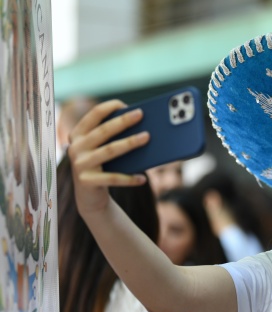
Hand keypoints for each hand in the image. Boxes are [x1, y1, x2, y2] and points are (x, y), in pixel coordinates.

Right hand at [68, 100, 149, 215]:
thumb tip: (140, 127)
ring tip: (147, 137)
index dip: (109, 107)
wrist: (89, 197)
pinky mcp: (87, 181)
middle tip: (141, 114)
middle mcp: (75, 147)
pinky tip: (143, 178)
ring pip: (109, 151)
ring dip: (130, 143)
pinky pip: (113, 178)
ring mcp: (80, 164)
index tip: (126, 104)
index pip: (93, 115)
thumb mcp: (103, 150)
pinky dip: (129, 178)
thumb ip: (112, 139)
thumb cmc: (102, 167)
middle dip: (123, 121)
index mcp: (78, 135)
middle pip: (103, 131)